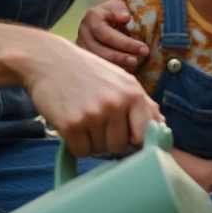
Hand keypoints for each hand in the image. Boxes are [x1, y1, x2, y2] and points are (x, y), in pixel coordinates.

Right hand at [27, 36, 164, 156]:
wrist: (49, 60)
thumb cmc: (88, 72)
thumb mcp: (121, 80)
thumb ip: (143, 103)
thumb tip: (162, 125)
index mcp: (132, 93)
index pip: (145, 134)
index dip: (135, 141)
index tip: (126, 138)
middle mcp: (115, 103)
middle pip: (120, 146)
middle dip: (109, 141)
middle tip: (97, 123)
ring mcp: (93, 114)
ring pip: (100, 150)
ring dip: (92, 142)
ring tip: (84, 119)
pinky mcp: (71, 124)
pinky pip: (81, 151)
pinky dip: (76, 145)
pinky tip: (72, 126)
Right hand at [76, 0, 148, 72]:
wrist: (107, 19)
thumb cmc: (116, 12)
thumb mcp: (119, 5)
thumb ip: (121, 9)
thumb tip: (125, 17)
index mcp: (91, 18)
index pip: (106, 34)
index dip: (125, 43)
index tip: (144, 48)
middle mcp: (84, 33)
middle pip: (100, 50)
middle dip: (121, 57)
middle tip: (138, 60)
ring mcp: (82, 47)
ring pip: (97, 61)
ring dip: (117, 65)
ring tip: (134, 64)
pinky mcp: (86, 58)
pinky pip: (98, 67)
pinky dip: (113, 69)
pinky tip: (127, 68)